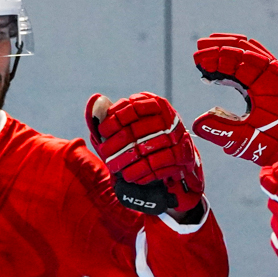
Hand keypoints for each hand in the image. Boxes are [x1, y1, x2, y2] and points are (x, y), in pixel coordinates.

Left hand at [88, 92, 204, 216]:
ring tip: (113, 168)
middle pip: (137, 129)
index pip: (132, 107)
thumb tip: (96, 100)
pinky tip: (129, 176)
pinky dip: (141, 172)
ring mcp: (178, 136)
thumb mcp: (128, 124)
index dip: (115, 119)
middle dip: (117, 143)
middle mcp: (169, 116)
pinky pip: (157, 165)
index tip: (103, 131)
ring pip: (146, 148)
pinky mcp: (182, 156)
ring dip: (126, 160)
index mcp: (155, 103)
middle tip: (105, 154)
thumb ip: (110, 115)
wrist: (174, 157)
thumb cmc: (144, 138)